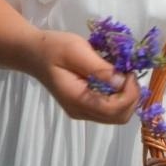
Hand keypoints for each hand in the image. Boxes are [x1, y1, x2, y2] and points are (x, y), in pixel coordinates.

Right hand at [25, 30, 143, 123]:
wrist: (33, 52)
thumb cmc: (53, 48)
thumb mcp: (76, 50)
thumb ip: (99, 68)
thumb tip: (122, 81)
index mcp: (77, 100)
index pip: (114, 109)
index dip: (129, 93)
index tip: (129, 72)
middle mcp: (81, 112)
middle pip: (119, 117)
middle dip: (131, 96)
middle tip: (128, 73)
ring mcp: (82, 111)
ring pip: (116, 115)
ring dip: (127, 96)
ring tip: (122, 74)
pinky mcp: (84, 105)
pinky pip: (108, 109)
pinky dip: (119, 96)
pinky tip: (114, 78)